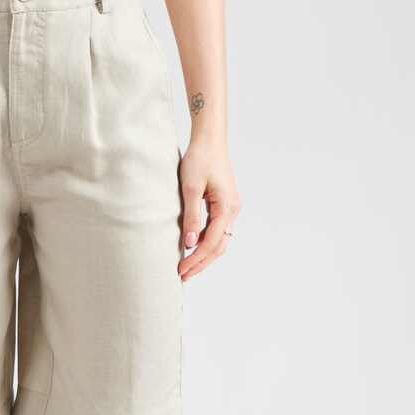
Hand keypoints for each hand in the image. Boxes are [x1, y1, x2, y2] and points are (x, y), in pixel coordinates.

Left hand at [177, 138, 240, 281]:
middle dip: (201, 263)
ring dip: (203, 255)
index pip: (212, 243)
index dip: (196, 259)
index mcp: (227, 207)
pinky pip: (217, 230)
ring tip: (186, 266)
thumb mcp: (190, 189)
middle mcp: (233, 210)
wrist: (209, 139)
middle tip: (183, 276)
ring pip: (219, 240)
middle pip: (219, 247)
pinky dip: (205, 242)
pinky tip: (192, 248)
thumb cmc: (199, 158)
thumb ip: (191, 217)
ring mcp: (231, 208)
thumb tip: (189, 244)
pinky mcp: (225, 205)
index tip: (181, 270)